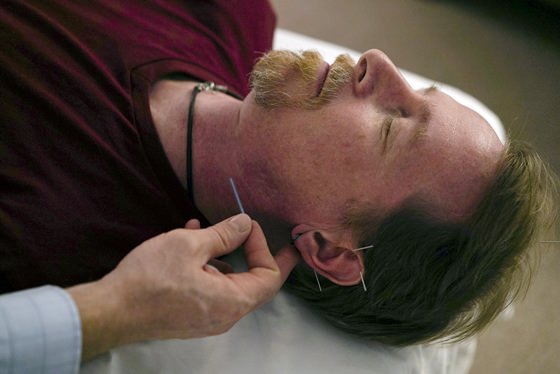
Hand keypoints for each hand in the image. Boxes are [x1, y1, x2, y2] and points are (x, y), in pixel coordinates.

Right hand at [68, 214, 299, 360]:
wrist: (111, 311)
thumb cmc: (151, 278)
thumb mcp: (189, 245)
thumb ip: (224, 235)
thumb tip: (245, 224)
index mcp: (233, 302)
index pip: (270, 277)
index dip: (266, 249)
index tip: (251, 227)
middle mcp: (225, 316)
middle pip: (253, 282)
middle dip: (251, 251)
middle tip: (247, 227)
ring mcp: (207, 319)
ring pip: (228, 282)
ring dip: (221, 254)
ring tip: (202, 229)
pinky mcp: (190, 316)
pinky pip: (210, 288)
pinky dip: (206, 265)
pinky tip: (188, 242)